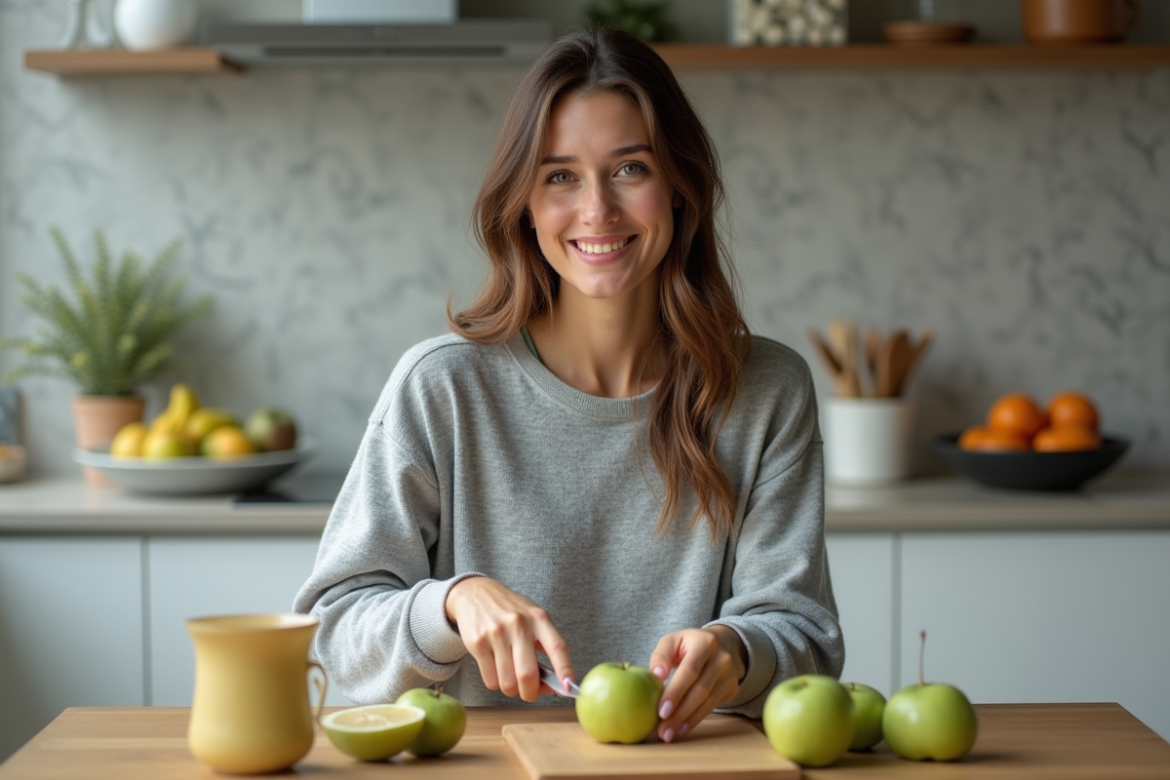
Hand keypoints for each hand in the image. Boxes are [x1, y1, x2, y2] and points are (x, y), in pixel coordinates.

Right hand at [445, 577, 574, 701]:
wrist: (475, 592)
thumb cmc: (510, 610)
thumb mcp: (533, 617)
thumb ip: (544, 646)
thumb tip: (554, 683)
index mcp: (539, 618)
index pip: (557, 646)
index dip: (565, 669)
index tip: (570, 687)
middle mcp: (519, 624)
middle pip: (527, 674)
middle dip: (531, 693)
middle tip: (530, 693)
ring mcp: (496, 633)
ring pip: (507, 682)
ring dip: (511, 690)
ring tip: (511, 679)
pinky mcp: (478, 643)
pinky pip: (490, 680)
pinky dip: (496, 683)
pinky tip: (496, 670)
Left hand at [648, 626, 745, 742]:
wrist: (724, 643)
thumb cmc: (690, 644)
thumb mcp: (673, 640)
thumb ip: (661, 655)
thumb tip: (656, 675)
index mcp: (705, 643)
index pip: (690, 670)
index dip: (676, 692)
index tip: (661, 711)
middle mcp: (722, 659)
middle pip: (700, 690)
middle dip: (679, 713)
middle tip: (662, 730)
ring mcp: (729, 676)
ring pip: (707, 703)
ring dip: (686, 720)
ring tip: (668, 733)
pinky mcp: (732, 689)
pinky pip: (711, 707)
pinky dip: (695, 719)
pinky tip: (682, 728)